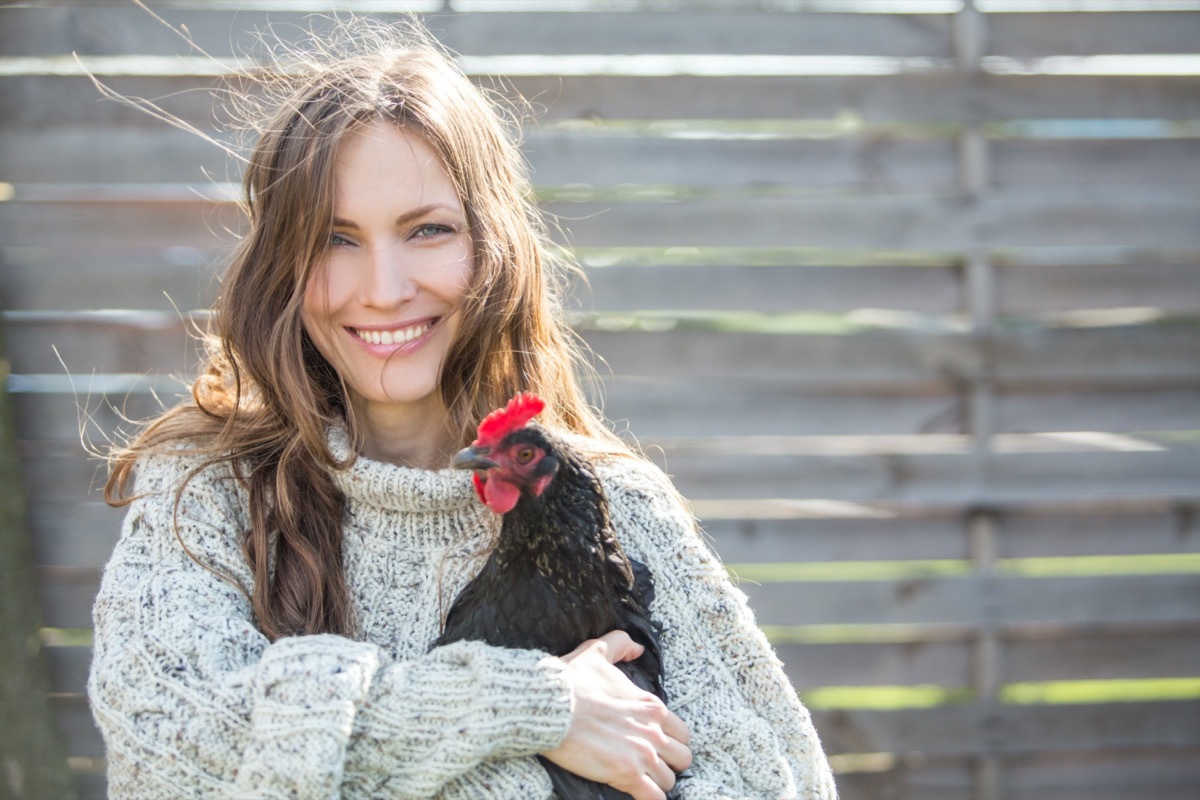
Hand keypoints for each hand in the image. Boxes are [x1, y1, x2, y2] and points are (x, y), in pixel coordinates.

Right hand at [542, 631, 691, 799]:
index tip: (653, 744)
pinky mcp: (626, 774)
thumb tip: (637, 648)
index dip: (669, 741)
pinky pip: (654, 798)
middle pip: (682, 758)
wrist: (549, 706)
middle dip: (668, 764)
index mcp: (651, 706)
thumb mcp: (596, 652)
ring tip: (639, 781)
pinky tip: (639, 795)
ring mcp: (642, 754)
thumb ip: (620, 644)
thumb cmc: (570, 681)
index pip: (682, 732)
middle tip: (649, 766)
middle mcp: (652, 730)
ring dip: (656, 783)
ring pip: (669, 780)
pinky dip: (650, 799)